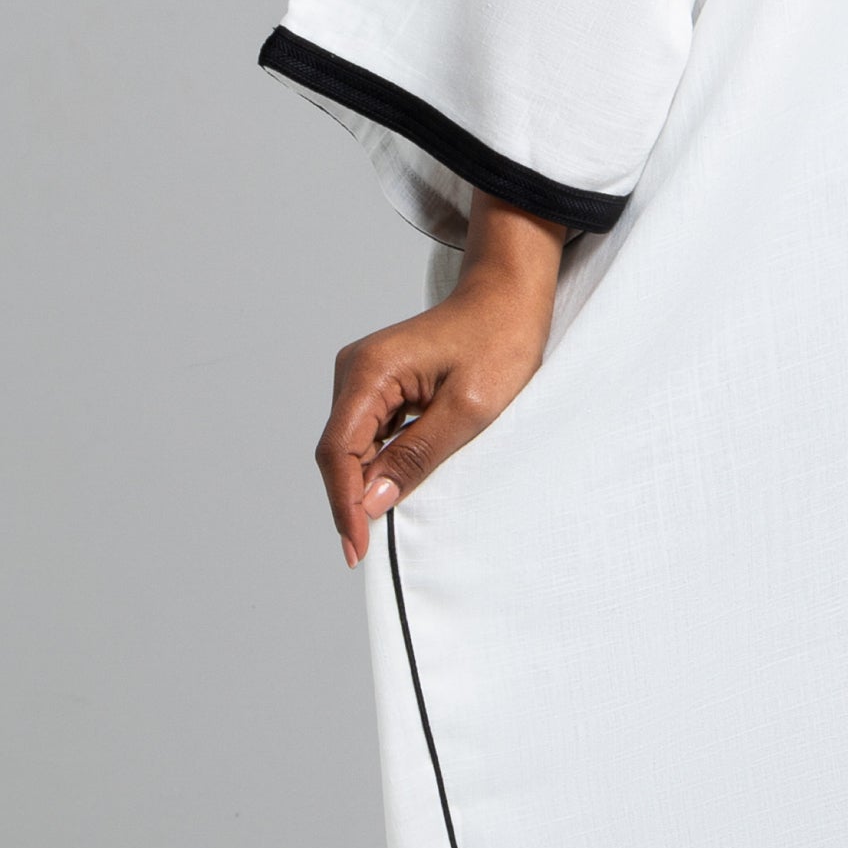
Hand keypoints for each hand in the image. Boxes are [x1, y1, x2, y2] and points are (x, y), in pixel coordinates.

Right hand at [315, 197, 566, 565]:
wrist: (508, 297)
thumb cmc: (499, 341)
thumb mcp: (469, 409)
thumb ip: (417, 455)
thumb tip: (374, 501)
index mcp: (372, 370)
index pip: (339, 452)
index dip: (344, 505)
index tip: (356, 549)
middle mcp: (355, 370)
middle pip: (339, 452)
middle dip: (351, 501)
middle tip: (366, 550)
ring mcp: (364, 376)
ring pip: (351, 447)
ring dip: (364, 485)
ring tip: (380, 528)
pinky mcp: (379, 384)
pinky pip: (368, 435)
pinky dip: (378, 466)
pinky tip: (395, 489)